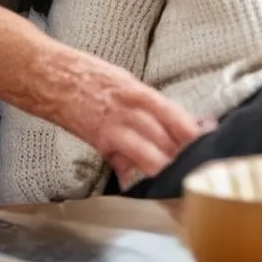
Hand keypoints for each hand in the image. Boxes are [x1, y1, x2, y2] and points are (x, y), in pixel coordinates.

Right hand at [42, 48, 204, 186]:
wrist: (52, 77)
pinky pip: (120, 162)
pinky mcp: (99, 142)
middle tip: (199, 164)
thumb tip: (181, 121)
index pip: (172, 113)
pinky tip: (142, 185)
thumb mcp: (126, 81)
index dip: (191, 130)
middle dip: (182, 152)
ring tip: (180, 177)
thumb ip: (150, 104)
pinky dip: (132, 175)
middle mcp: (127, 110)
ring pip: (146, 152)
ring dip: (164, 165)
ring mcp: (112, 128)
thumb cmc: (91, 76)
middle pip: (163, 136)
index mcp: (137, 92)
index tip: (208, 140)